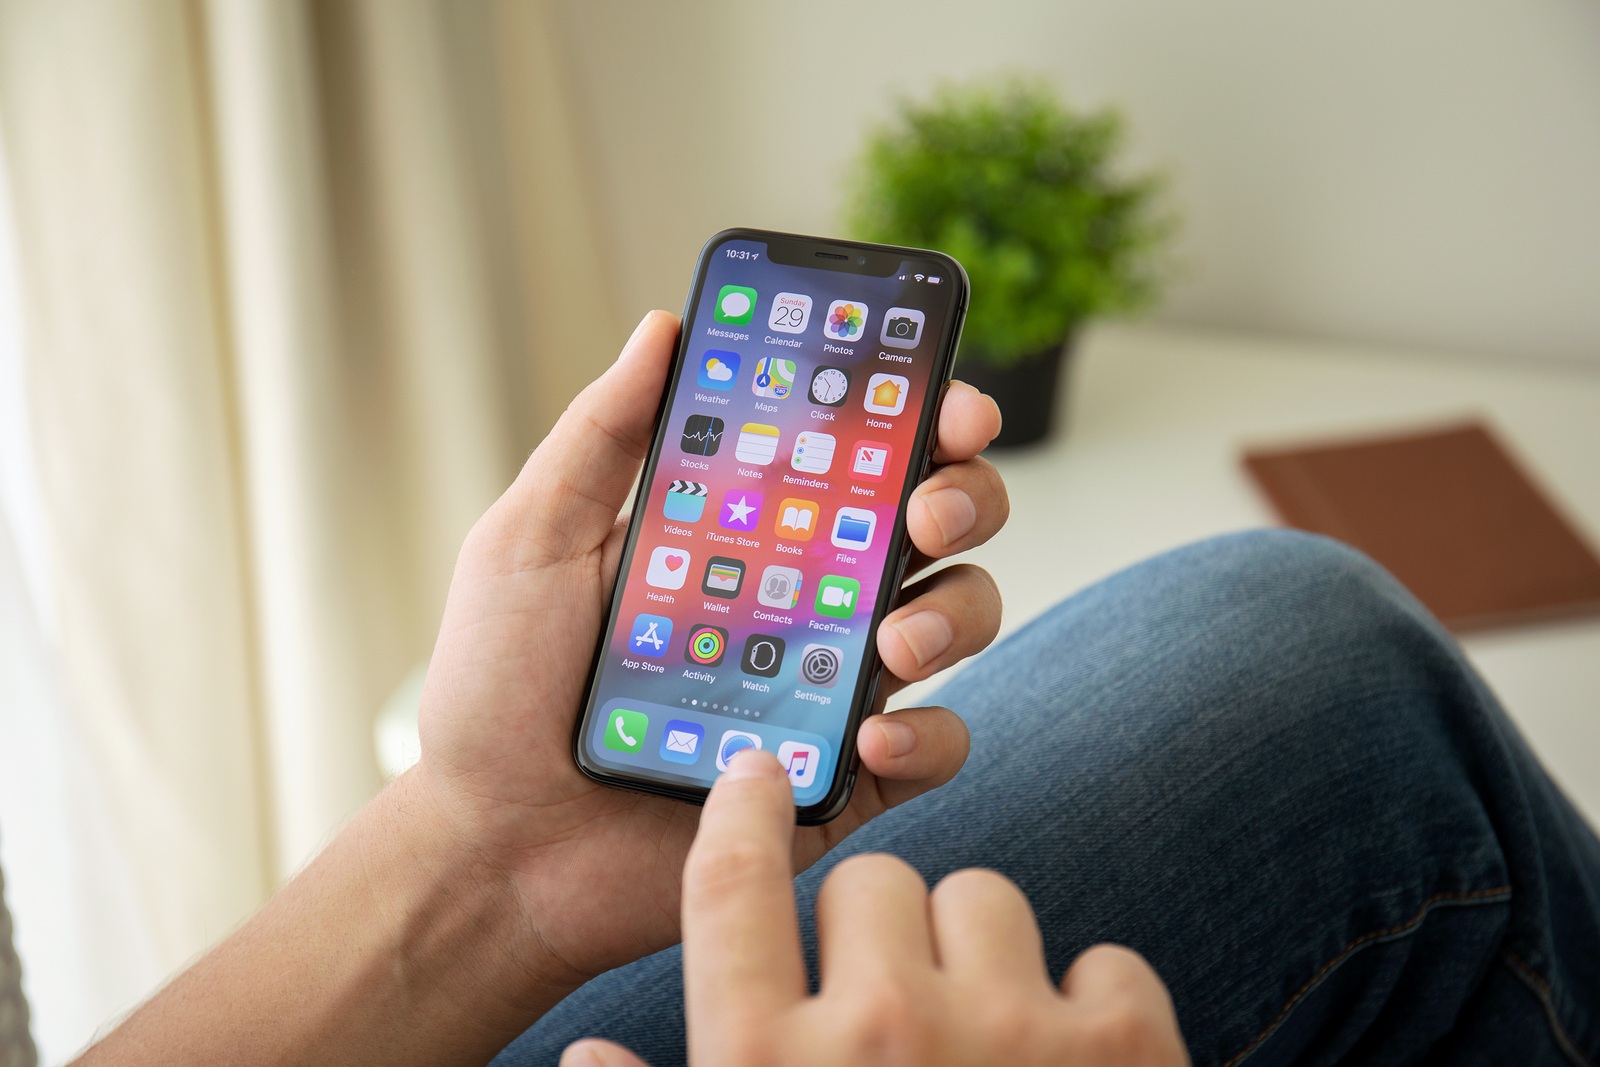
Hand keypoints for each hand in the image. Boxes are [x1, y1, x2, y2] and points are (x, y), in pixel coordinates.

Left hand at [406, 311, 1008, 1001]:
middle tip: (923, 512)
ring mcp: (828, 687)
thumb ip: (601, 437)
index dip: (919, 414)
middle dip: (963, 497)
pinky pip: (932, 749)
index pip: (857, 452)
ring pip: (955, 620)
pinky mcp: (838, 778)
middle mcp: (805, 598)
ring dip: (954, 611)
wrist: (493, 844)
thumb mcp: (532, 541)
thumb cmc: (497, 689)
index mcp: (748, 531)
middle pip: (935, 523)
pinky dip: (926, 738)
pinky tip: (869, 739)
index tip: (940, 397)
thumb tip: (664, 327)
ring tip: (894, 637)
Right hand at [563, 751, 1189, 1066]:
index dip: (736, 816)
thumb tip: (582, 1056)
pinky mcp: (1123, 1047)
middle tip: (894, 1010)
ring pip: (983, 897)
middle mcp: (880, 1034)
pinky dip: (1090, 1009)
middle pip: (870, 881)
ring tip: (981, 1045)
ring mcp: (1007, 1032)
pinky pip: (1100, 958)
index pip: (729, 892)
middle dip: (879, 932)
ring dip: (982, 958)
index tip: (751, 779)